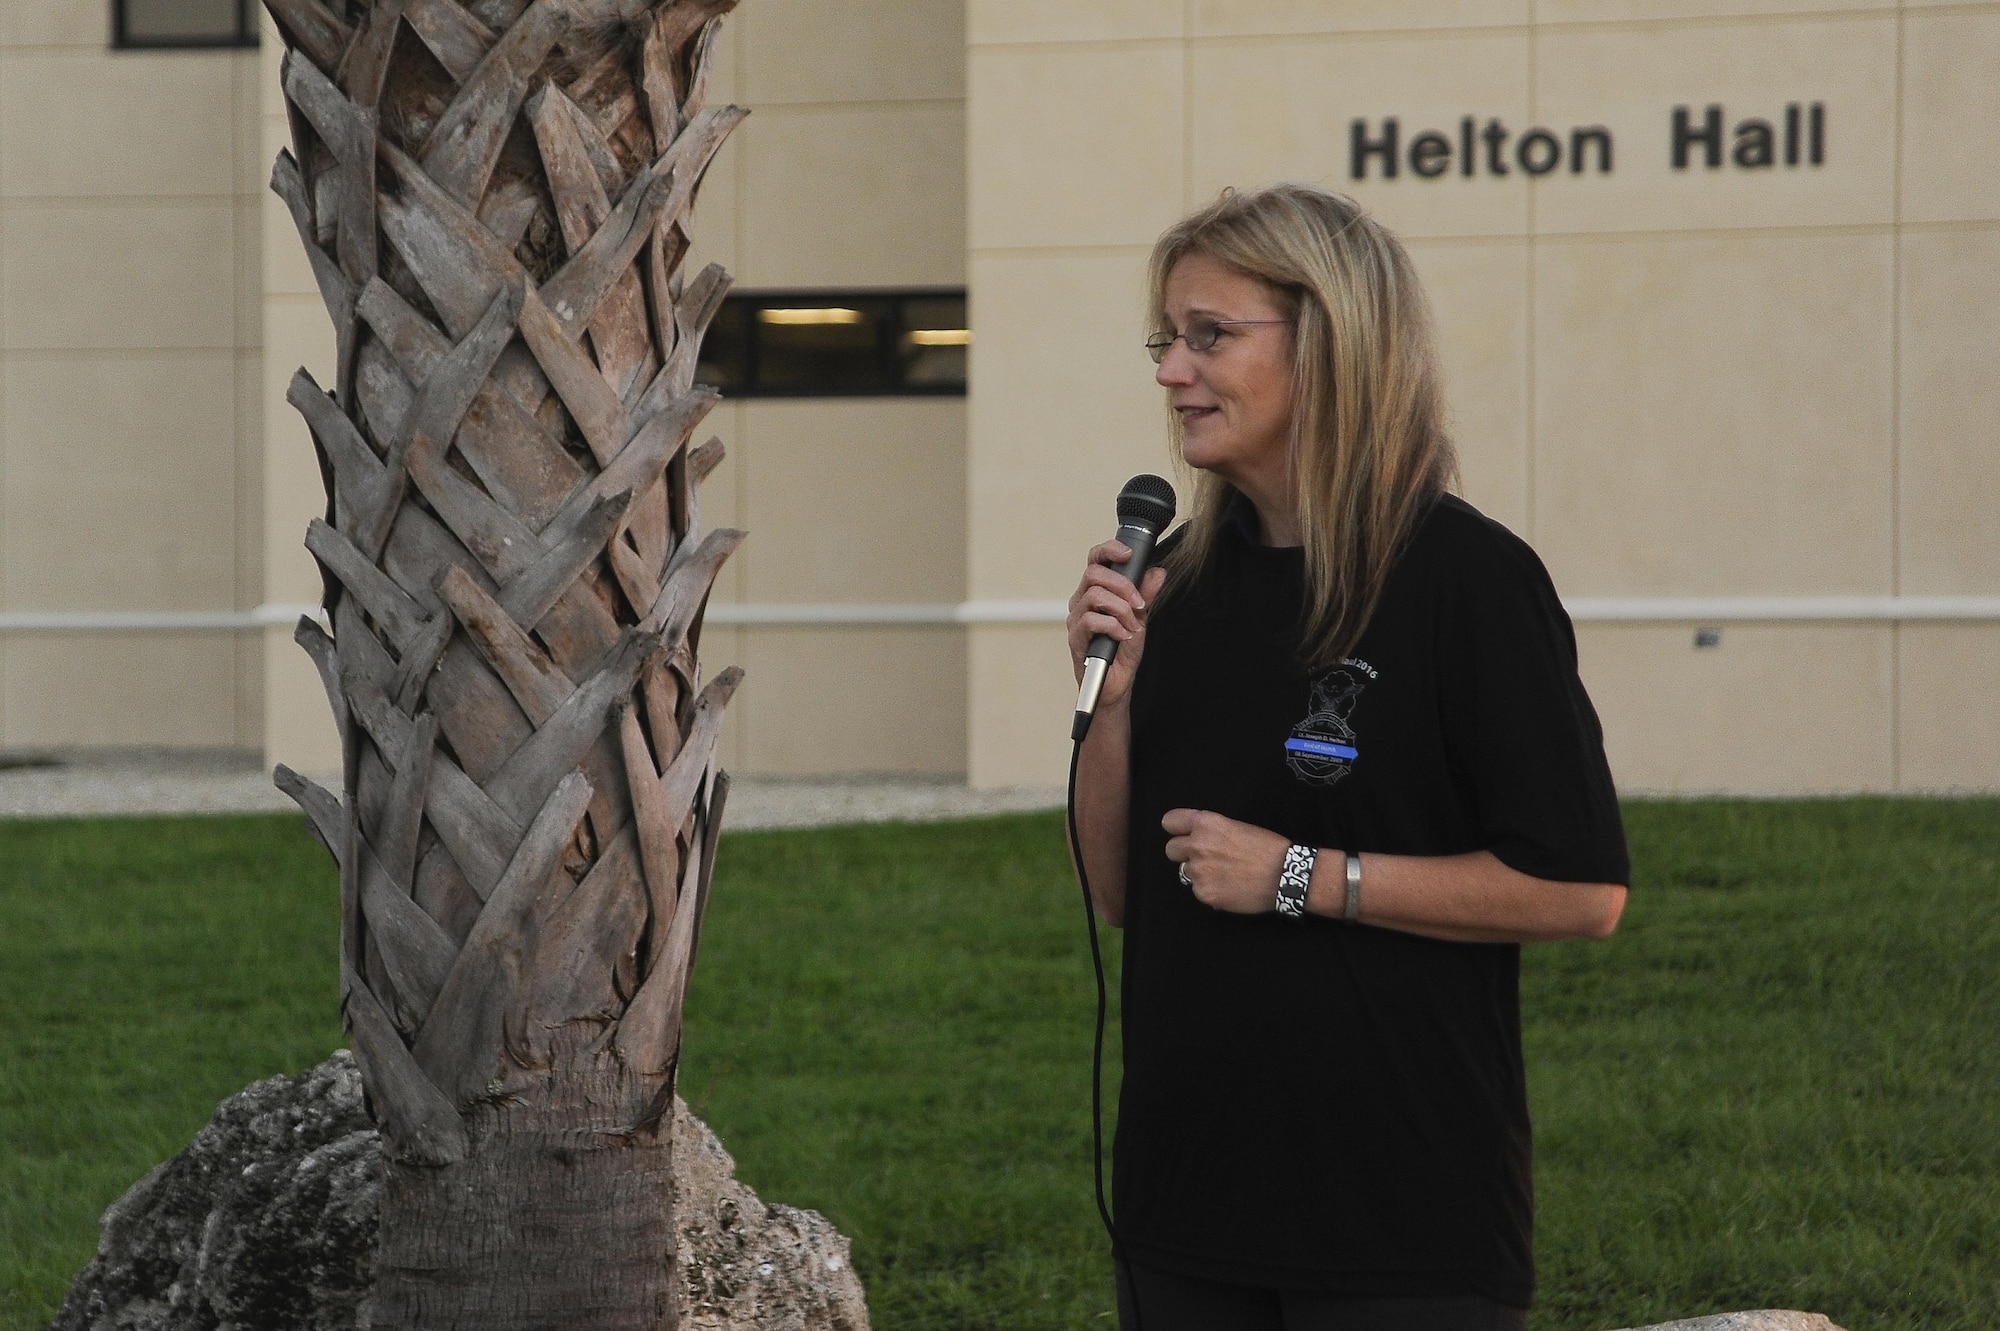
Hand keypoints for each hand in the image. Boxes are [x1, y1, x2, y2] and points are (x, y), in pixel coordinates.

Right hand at [1065, 542, 1168, 713]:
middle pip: (1094, 573)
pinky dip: (1113, 626)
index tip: (1128, 555)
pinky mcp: (1075, 638)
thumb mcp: (1140, 617)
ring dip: (1120, 609)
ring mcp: (1076, 619)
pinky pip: (1091, 621)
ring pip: (1094, 595)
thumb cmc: (1123, 651)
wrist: (1117, 684)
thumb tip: (1157, 572)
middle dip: (1123, 586)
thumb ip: (1146, 594)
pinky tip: (1123, 636)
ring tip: (1132, 625)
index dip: (1109, 550)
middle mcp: (1081, 601)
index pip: (1095, 560)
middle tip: (1139, 604)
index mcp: (1094, 591)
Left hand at [1161, 809, 1288, 913]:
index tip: (1182, 835)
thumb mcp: (1236, 826)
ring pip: (1184, 872)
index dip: (1177, 830)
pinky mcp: (1204, 893)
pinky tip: (1228, 887)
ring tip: (1223, 874)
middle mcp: (1197, 845)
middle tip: (1206, 858)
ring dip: (1199, 873)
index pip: (1170, 822)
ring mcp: (1199, 871)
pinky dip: (1209, 890)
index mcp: (1206, 824)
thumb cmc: (1267, 848)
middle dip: (1184, 853)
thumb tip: (1194, 838)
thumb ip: (1211, 831)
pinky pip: (1197, 890)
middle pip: (1171, 849)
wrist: (1285, 875)